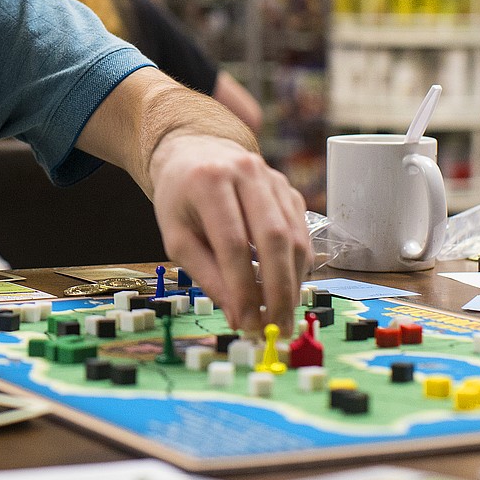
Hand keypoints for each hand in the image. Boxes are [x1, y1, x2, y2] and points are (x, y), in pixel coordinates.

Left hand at [149, 132, 310, 336]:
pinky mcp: (289, 190)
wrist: (196, 153)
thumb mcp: (177, 236)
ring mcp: (273, 179)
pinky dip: (297, 266)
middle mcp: (246, 172)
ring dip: (293, 283)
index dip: (242, 287)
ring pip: (295, 237)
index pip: (232, 241)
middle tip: (277, 326)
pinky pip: (302, 233)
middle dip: (278, 289)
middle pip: (274, 237)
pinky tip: (286, 288)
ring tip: (282, 315)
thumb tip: (238, 317)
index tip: (246, 322)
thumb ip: (206, 275)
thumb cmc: (181, 199)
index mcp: (209, 180)